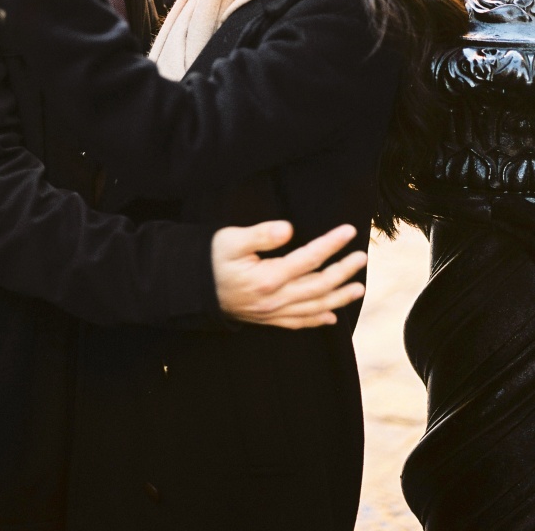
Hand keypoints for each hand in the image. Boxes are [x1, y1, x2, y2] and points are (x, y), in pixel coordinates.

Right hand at [211, 222, 366, 328]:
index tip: (349, 231)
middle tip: (361, 256)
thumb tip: (288, 229)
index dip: (331, 244)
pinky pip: (299, 323)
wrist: (191, 289)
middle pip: (318, 286)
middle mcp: (274, 300)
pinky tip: (332, 316)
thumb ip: (260, 234)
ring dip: (339, 297)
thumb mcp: (230, 240)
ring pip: (314, 307)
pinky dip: (317, 320)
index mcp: (267, 278)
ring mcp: (272, 313)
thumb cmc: (210, 259)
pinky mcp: (267, 320)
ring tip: (359, 287)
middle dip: (343, 271)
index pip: (309, 259)